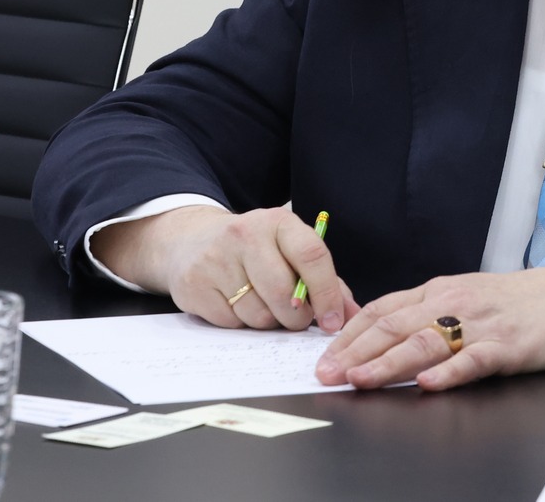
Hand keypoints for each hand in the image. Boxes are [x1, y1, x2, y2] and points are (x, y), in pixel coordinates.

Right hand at [91, 205, 357, 333]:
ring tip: (263, 305)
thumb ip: (325, 281)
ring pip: (257, 313)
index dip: (327, 294)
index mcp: (279, 222)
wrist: (192, 242)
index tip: (333, 322)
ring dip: (267, 321)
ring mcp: (217, 259)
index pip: (312, 257)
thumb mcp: (290, 251)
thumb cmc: (256, 251)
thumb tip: (353, 314)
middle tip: (296, 319)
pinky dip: (240, 323)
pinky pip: (230, 322)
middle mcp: (246, 235)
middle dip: (297, 317)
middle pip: (283, 293)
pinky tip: (236, 304)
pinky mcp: (195, 284)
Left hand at [313, 255, 544, 391]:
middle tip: (327, 375)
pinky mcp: (511, 346)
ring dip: (388, 362)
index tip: (323, 357)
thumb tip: (381, 335)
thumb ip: (430, 312)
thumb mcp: (470, 296)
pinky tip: (428, 383)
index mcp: (443, 290)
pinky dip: (449, 371)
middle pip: (396, 326)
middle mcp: (458, 302)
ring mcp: (484, 324)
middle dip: (356, 352)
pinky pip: (474, 359)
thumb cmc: (524, 302)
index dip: (350, 334)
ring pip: (426, 342)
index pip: (384, 309)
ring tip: (361, 379)